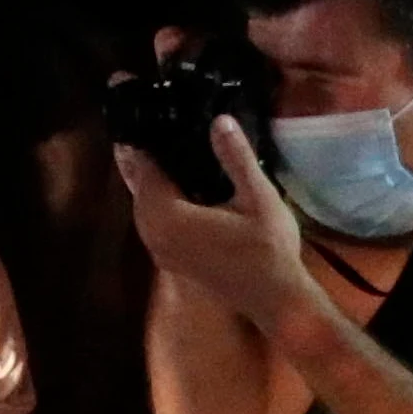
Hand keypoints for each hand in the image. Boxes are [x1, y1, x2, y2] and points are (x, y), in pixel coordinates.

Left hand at [116, 116, 310, 319]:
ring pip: (143, 205)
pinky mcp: (168, 258)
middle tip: (146, 125)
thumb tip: (219, 120)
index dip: (141, 141)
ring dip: (147, 180)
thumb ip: (236, 159)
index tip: (141, 114)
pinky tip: (175, 185)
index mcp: (167, 217)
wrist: (275, 299)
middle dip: (140, 157)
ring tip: (158, 148)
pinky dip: (157, 200)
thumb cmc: (269, 248)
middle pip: (137, 186)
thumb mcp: (259, 198)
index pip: (142, 169)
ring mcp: (158, 249)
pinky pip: (152, 220)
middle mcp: (153, 233)